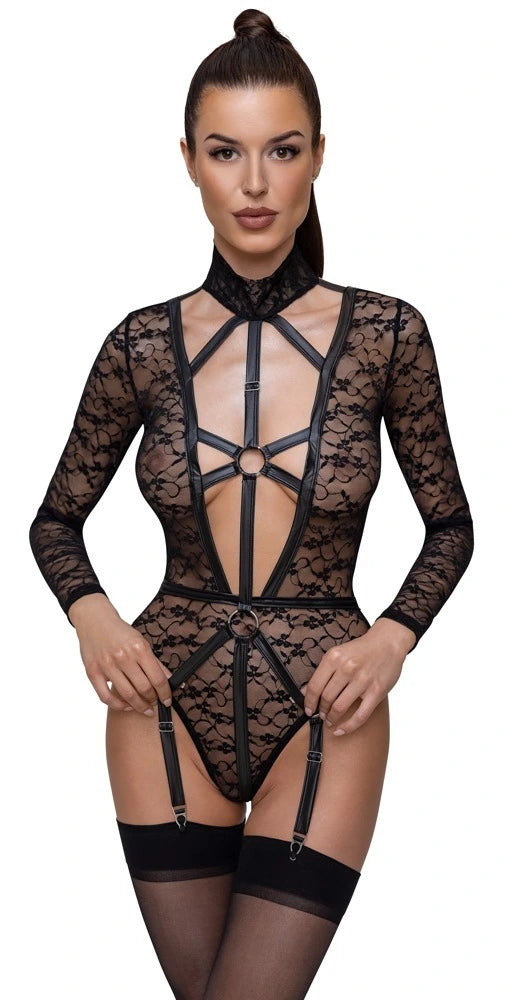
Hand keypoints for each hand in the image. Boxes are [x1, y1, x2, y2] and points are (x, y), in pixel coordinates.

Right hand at [72, 598, 172, 715]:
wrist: (94, 620)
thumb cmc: (119, 632)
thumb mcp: (141, 642)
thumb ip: (155, 662)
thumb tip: (169, 679)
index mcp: (138, 648)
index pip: (157, 678)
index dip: (165, 693)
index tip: (167, 700)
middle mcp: (123, 657)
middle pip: (143, 688)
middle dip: (152, 700)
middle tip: (155, 703)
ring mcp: (107, 665)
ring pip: (127, 695)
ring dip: (139, 706)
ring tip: (145, 708)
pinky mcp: (93, 672)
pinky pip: (106, 697)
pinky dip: (118, 705)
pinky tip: (126, 706)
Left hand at [299, 621, 411, 735]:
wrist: (388, 642)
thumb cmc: (362, 650)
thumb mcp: (338, 653)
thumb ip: (323, 672)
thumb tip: (305, 691)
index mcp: (334, 657)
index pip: (314, 685)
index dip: (308, 701)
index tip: (308, 709)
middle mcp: (347, 668)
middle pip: (326, 698)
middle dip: (321, 710)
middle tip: (321, 715)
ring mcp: (363, 680)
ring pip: (339, 708)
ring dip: (332, 718)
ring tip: (330, 720)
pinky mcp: (376, 691)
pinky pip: (359, 716)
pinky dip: (348, 727)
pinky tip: (341, 730)